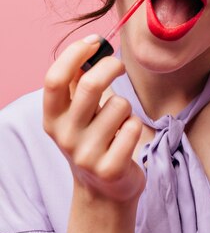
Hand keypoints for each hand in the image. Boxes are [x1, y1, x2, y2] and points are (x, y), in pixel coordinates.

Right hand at [43, 35, 144, 203]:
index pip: (55, 79)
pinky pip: (133, 126)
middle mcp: (65, 136)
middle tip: (119, 66)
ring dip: (126, 107)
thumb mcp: (76, 114)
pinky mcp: (111, 168)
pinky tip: (126, 139)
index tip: (95, 42)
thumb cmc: (93, 139)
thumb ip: (77, 82)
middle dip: (111, 67)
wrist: (103, 190)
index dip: (75, 54)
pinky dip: (135, 125)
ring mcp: (87, 154)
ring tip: (118, 122)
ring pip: (119, 104)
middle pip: (90, 85)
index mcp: (52, 118)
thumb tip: (91, 47)